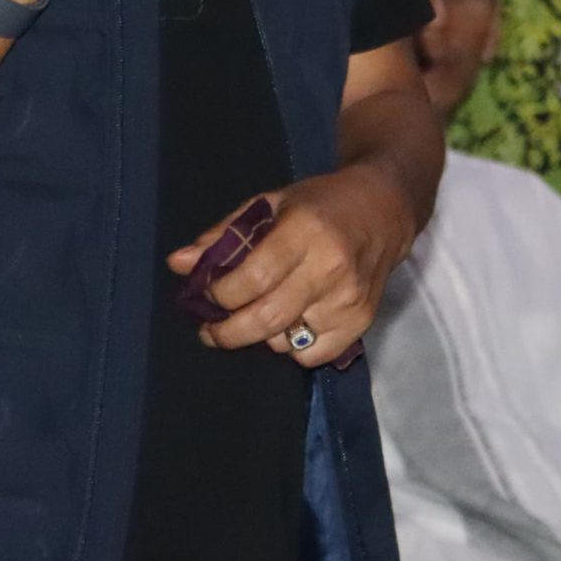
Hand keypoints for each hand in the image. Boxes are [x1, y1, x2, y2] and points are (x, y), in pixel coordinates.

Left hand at [169, 162, 418, 367]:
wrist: (383, 210)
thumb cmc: (319, 204)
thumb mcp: (269, 204)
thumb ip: (223, 236)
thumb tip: (177, 264)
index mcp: (304, 231)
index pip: (253, 278)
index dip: (221, 294)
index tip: (207, 294)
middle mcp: (330, 268)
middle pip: (267, 319)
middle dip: (228, 332)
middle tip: (210, 331)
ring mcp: (349, 299)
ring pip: (286, 342)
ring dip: (260, 337)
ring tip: (254, 317)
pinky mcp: (361, 321)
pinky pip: (313, 356)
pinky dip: (292, 347)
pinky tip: (288, 324)